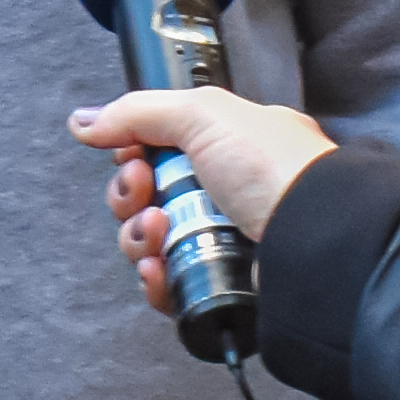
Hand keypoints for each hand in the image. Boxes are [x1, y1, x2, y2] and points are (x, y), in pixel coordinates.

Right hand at [69, 83, 336, 319]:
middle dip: (129, 195)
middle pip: (145, 198)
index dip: (133, 155)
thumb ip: (139, 112)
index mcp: (228, 147)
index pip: (158, 150)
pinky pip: (169, 287)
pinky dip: (155, 279)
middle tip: (144, 189)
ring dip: (139, 237)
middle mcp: (223, 194)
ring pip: (151, 244)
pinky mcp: (220, 286)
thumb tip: (84, 122)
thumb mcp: (205, 114)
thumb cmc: (274, 167)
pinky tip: (157, 269)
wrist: (315, 236)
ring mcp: (221, 242)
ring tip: (159, 231)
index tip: (131, 154)